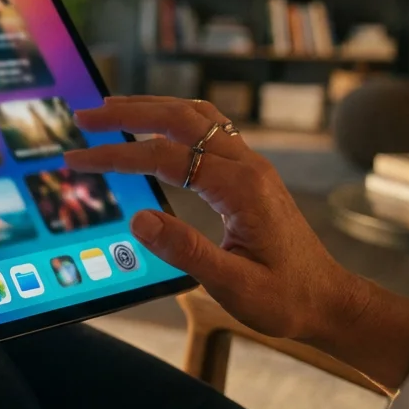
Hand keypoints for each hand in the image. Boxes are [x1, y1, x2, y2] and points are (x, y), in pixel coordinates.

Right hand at [69, 97, 408, 387]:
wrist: (330, 301)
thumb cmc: (286, 298)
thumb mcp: (234, 285)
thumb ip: (186, 250)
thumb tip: (139, 219)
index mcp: (241, 188)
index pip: (165, 156)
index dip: (117, 155)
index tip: (78, 158)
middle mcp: (247, 166)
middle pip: (181, 118)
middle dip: (128, 112)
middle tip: (85, 117)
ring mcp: (251, 166)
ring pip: (197, 116)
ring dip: (152, 107)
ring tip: (111, 109)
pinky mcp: (250, 174)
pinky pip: (209, 130)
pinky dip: (174, 119)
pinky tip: (155, 126)